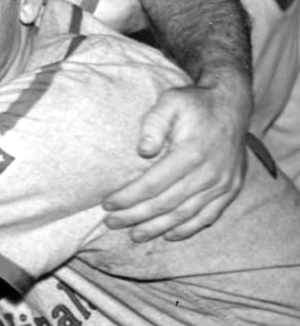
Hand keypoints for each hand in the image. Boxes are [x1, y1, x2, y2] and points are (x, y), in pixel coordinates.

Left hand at [101, 83, 248, 241]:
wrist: (231, 104)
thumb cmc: (194, 103)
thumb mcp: (170, 101)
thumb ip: (154, 123)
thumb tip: (143, 150)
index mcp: (191, 153)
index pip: (152, 184)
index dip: (128, 197)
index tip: (107, 204)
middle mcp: (209, 173)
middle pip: (166, 204)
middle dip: (135, 216)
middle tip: (112, 223)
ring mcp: (222, 184)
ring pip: (186, 215)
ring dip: (158, 228)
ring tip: (135, 235)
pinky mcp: (231, 189)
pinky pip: (209, 216)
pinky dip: (188, 228)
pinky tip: (169, 235)